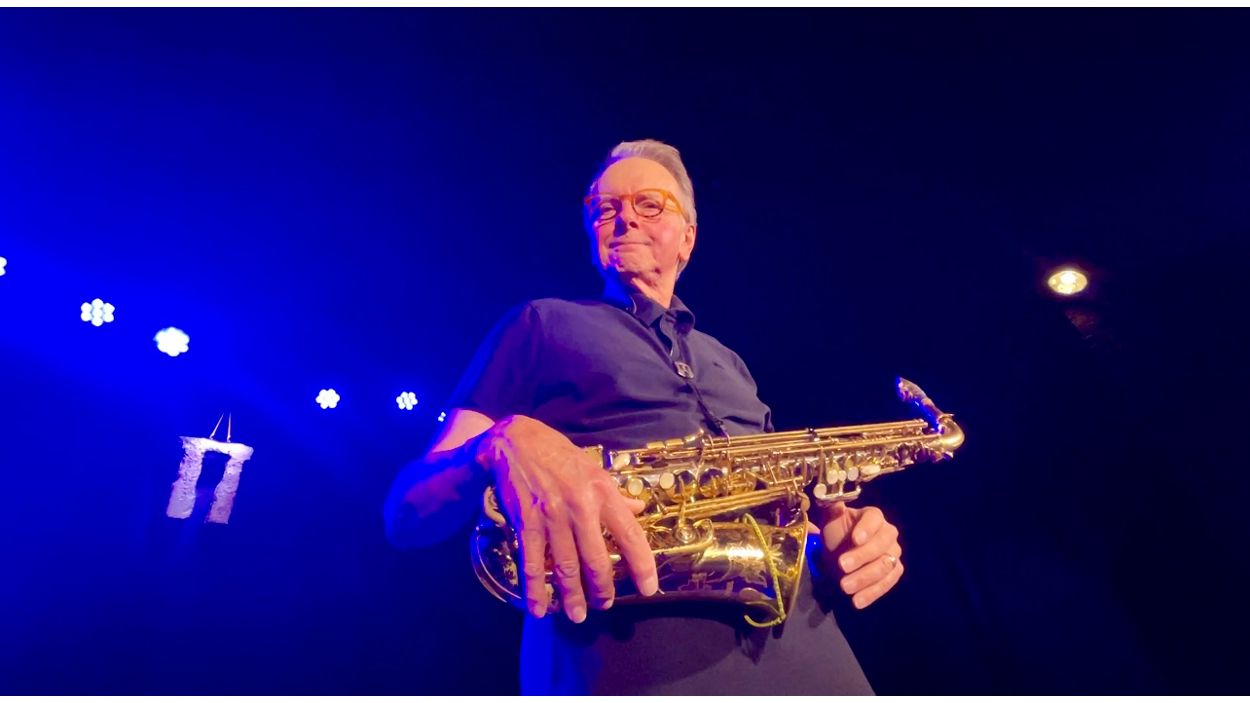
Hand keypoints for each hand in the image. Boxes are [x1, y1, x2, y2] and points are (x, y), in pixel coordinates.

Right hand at [476, 415, 658, 622]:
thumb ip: (617, 495)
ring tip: (577, 615)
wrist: (516, 442)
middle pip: (597, 559)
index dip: (642, 565)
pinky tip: (539, 608)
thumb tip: (640, 508)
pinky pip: (532, 563)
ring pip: (565, 566)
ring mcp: (552, 516)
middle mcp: (581, 506)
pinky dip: (535, 589)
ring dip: (571, 596)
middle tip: (604, 605)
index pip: (630, 534)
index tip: (648, 588)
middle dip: (602, 589)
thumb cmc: (560, 457)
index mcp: (603, 493)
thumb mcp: (594, 470)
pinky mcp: (527, 522)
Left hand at [810, 503, 902, 608]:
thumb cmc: (837, 534)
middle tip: (841, 566)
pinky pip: (888, 583)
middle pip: (881, 545)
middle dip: (862, 557)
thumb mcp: (830, 519)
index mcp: (873, 516)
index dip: (866, 529)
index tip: (854, 539)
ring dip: (865, 578)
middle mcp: (888, 533)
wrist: (840, 555)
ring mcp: (894, 554)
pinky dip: (873, 593)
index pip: (874, 519)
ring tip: (845, 588)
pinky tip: (858, 601)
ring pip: (885, 566)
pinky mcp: (895, 572)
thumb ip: (831, 508)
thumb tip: (828, 496)